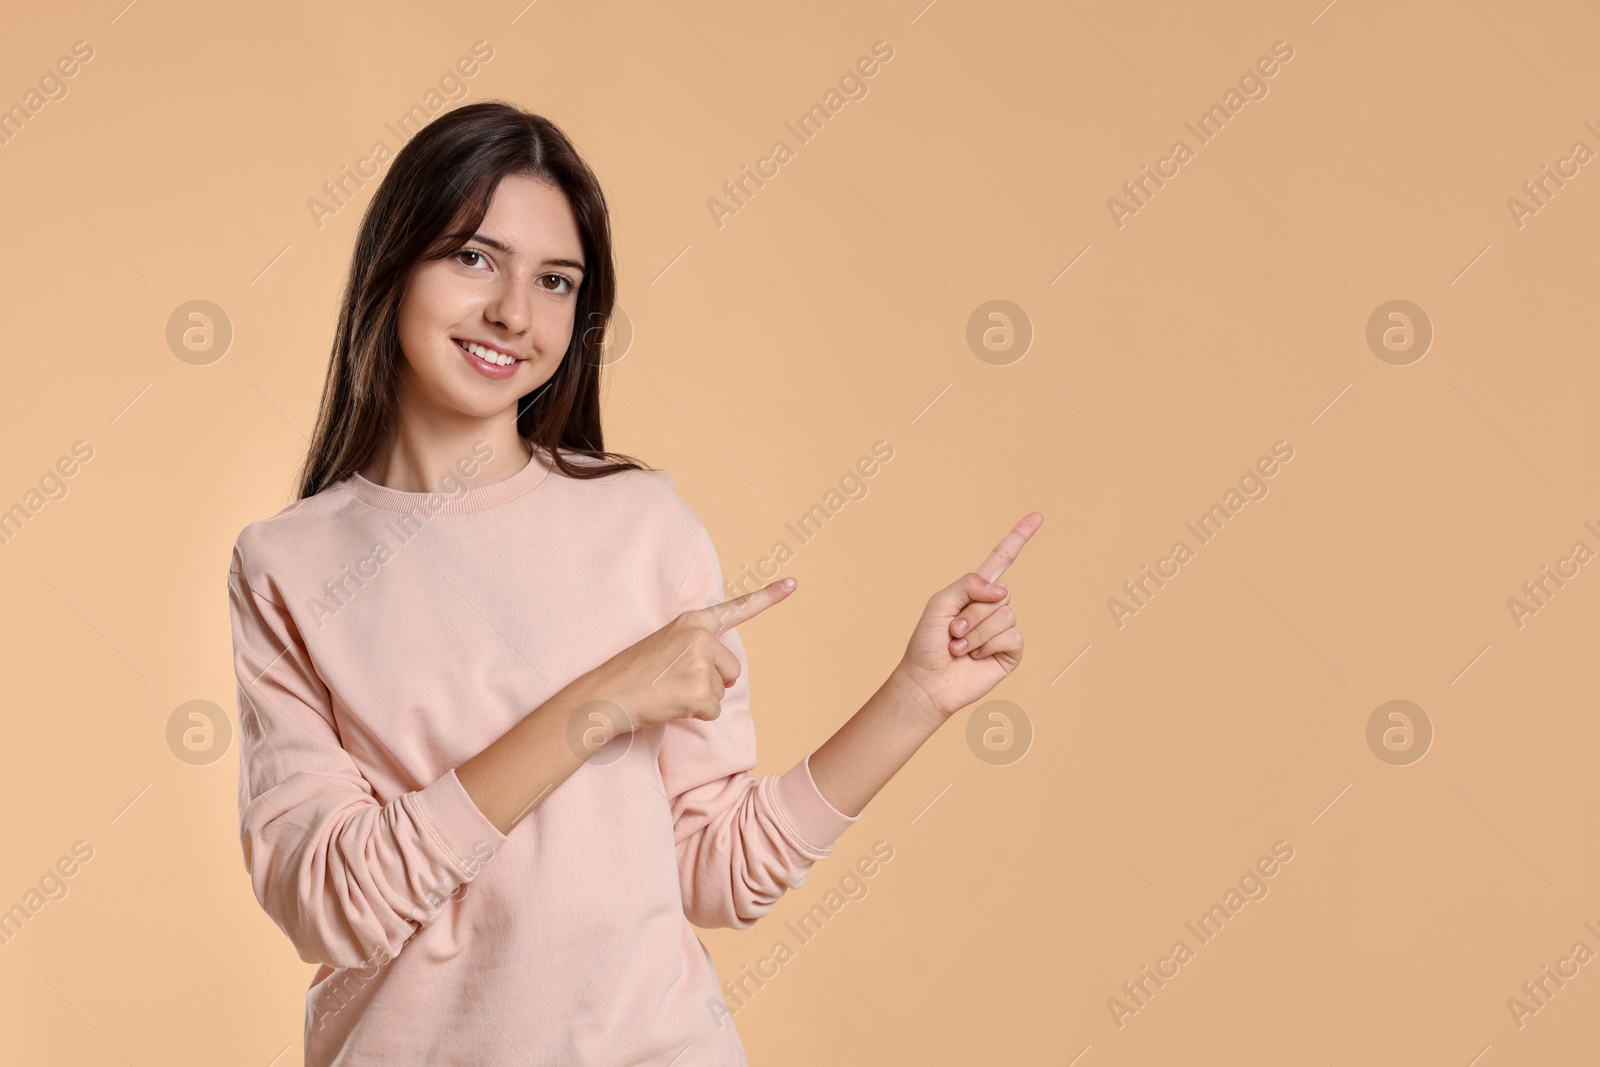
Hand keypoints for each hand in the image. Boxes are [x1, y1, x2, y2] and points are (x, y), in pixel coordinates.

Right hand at [569, 577, 797, 738]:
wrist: (604, 696)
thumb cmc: (632, 675)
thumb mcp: (665, 646)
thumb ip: (696, 647)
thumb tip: (726, 671)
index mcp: (692, 621)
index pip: (736, 608)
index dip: (769, 596)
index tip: (794, 583)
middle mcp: (700, 636)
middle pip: (732, 669)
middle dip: (711, 683)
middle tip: (675, 682)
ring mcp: (700, 662)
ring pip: (721, 692)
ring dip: (698, 700)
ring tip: (668, 692)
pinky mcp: (698, 690)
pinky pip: (712, 711)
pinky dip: (694, 715)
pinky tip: (670, 704)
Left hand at [895, 512, 1042, 719]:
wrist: (928, 681)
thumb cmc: (927, 643)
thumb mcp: (940, 603)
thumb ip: (968, 585)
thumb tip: (1002, 590)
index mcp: (975, 591)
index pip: (1002, 559)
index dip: (1019, 538)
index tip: (1037, 516)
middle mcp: (993, 607)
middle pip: (999, 593)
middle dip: (971, 613)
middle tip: (952, 632)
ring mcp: (1003, 629)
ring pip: (1005, 614)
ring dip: (975, 632)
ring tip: (959, 647)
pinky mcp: (1011, 652)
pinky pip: (1011, 636)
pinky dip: (988, 645)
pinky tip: (975, 657)